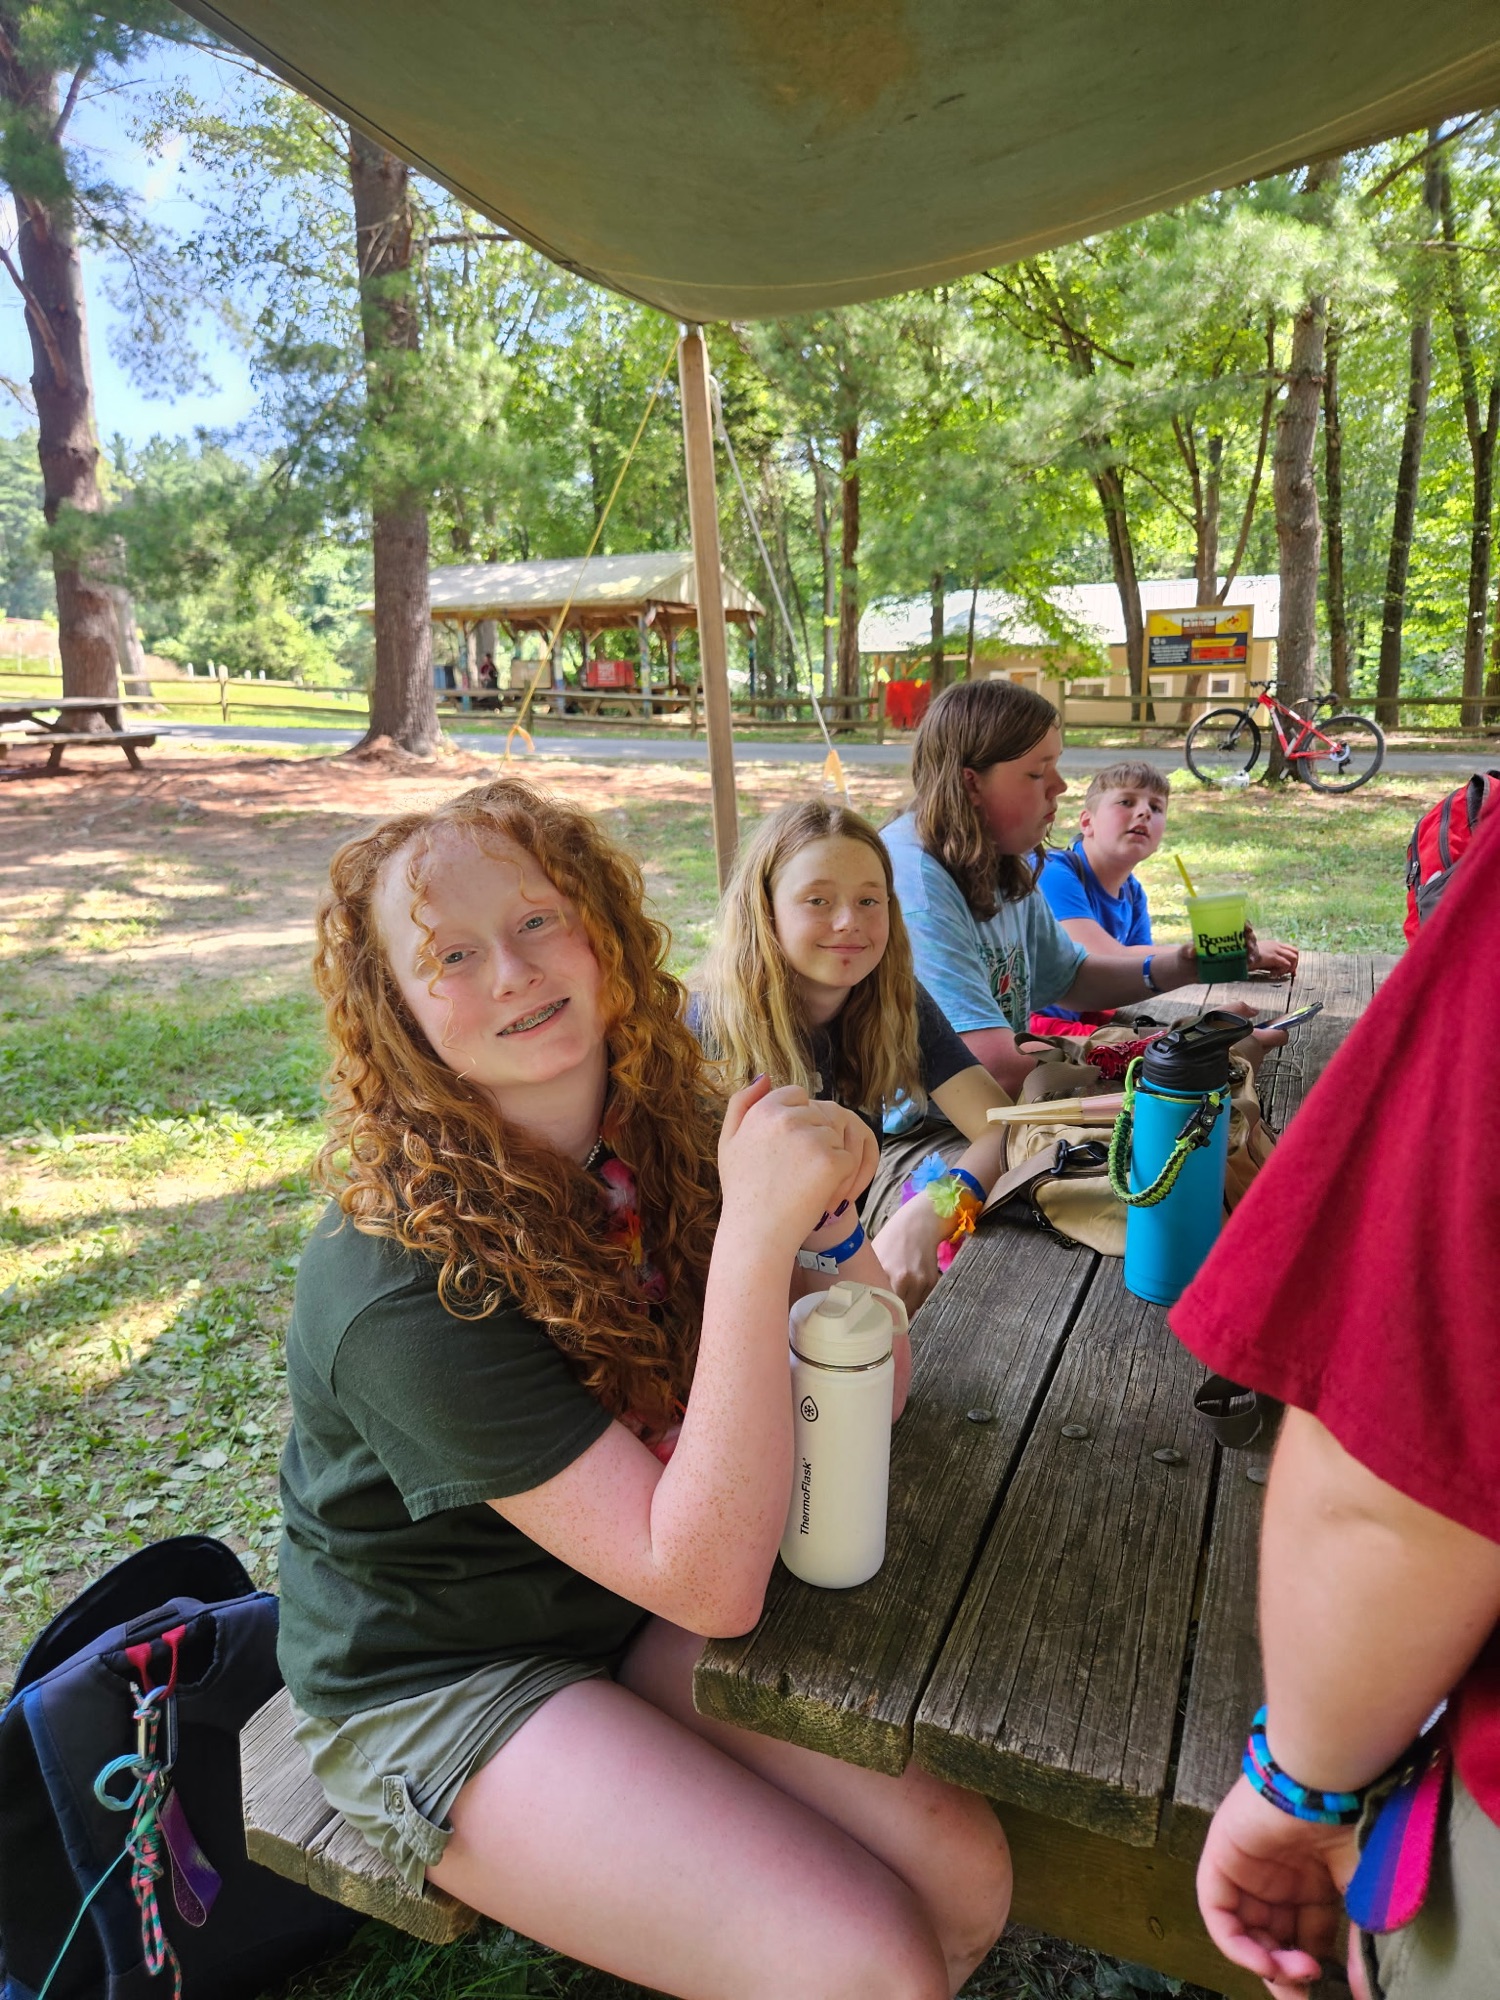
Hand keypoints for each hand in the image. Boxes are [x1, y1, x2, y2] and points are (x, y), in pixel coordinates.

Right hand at [719, 1079, 876, 1245]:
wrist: (755, 1234)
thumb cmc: (742, 1189)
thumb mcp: (729, 1142)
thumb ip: (742, 1104)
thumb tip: (765, 1077)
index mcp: (764, 1109)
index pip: (797, 1095)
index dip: (795, 1122)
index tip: (784, 1150)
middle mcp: (787, 1118)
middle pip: (819, 1115)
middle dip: (812, 1140)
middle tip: (791, 1172)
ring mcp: (811, 1139)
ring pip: (835, 1137)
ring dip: (826, 1159)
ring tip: (802, 1184)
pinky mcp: (831, 1162)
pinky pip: (848, 1160)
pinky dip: (839, 1179)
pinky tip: (817, 1193)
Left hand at [870, 1196, 946, 1318]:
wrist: (919, 1224)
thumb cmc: (892, 1238)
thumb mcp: (874, 1255)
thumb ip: (869, 1277)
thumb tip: (857, 1299)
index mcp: (885, 1271)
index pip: (879, 1305)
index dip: (876, 1315)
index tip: (871, 1318)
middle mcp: (904, 1279)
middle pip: (896, 1311)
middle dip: (889, 1315)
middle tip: (881, 1317)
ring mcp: (920, 1282)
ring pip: (910, 1309)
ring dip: (903, 1310)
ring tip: (894, 1304)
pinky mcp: (932, 1282)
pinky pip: (921, 1302)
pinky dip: (913, 1301)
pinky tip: (908, 1293)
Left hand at [1196, 1777, 1358, 1999]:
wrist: (1325, 1781)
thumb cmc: (1352, 1826)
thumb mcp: (1361, 1892)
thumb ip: (1356, 1944)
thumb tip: (1364, 1994)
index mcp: (1312, 1882)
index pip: (1305, 1939)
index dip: (1313, 1972)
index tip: (1328, 1995)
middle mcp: (1278, 1877)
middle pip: (1273, 1940)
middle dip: (1287, 1975)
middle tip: (1304, 1998)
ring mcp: (1248, 1869)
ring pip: (1246, 1932)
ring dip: (1268, 1963)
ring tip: (1296, 1975)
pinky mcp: (1221, 1858)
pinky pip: (1218, 1912)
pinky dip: (1236, 1944)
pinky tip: (1265, 1962)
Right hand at [1247, 925, 1297, 980]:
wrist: (1238, 954)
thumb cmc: (1244, 957)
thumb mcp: (1259, 957)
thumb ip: (1269, 960)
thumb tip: (1276, 969)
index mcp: (1273, 944)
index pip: (1290, 950)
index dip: (1293, 961)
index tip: (1290, 971)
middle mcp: (1276, 945)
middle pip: (1295, 952)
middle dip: (1294, 964)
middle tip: (1288, 973)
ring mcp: (1275, 950)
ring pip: (1293, 957)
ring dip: (1290, 967)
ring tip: (1280, 973)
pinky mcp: (1273, 957)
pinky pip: (1286, 964)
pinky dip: (1283, 971)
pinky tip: (1273, 974)